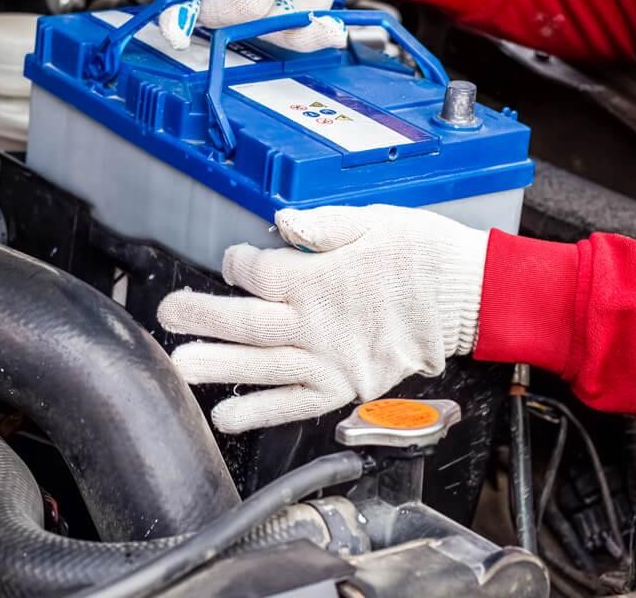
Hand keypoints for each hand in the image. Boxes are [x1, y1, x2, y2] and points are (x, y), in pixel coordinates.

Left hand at [157, 205, 487, 433]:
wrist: (468, 295)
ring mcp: (330, 359)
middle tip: (167, 314)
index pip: (258, 272)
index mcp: (320, 276)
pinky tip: (227, 416)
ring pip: (262, 365)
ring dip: (217, 366)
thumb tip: (280, 221)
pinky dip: (261, 412)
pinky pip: (296, 403)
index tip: (235, 259)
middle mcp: (317, 322)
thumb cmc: (424, 253)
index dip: (238, 262)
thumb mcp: (377, 220)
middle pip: (245, 320)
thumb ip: (324, 224)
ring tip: (179, 365)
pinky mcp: (346, 385)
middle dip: (201, 315)